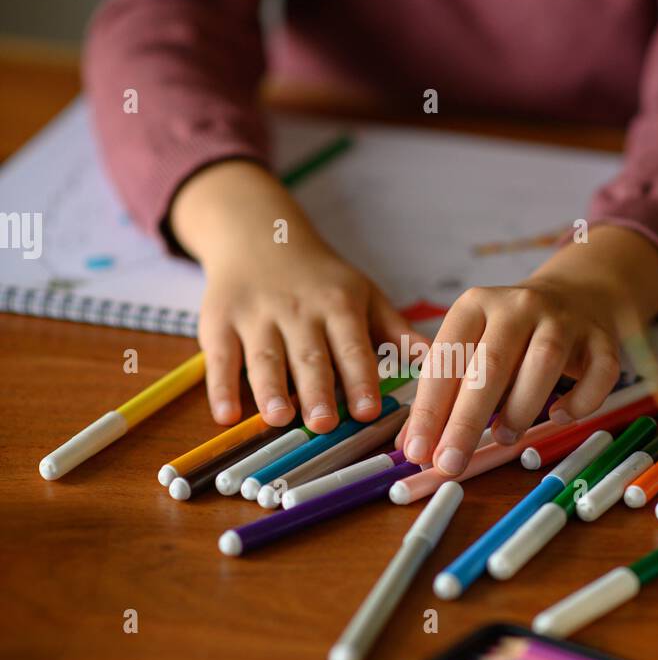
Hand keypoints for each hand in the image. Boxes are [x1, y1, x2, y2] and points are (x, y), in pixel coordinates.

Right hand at [169, 160, 426, 429]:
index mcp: (337, 305)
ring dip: (270, 390)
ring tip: (279, 418)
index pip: (352, 345)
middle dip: (317, 389)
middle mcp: (297, 311)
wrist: (259, 236)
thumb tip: (438, 360)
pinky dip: (219, 388)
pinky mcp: (218, 324)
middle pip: (307, 355)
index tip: (368, 410)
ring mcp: (255, 316)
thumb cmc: (322, 278)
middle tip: (324, 422)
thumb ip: (395, 331)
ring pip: (263, 357)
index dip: (360, 377)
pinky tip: (226, 416)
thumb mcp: (364, 294)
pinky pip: (219, 359)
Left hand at [397, 225, 657, 474]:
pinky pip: (598, 372)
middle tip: (450, 463)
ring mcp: (564, 320)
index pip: (446, 359)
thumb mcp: (471, 351)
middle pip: (490, 364)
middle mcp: (518, 306)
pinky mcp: (601, 338)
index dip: (429, 409)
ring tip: (504, 438)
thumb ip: (443, 395)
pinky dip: (580, 400)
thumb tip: (413, 447)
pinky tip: (560, 415)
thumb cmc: (510, 336)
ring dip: (521, 408)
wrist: (574, 296)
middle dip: (466, 421)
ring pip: (544, 361)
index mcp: (475, 306)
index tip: (417, 452)